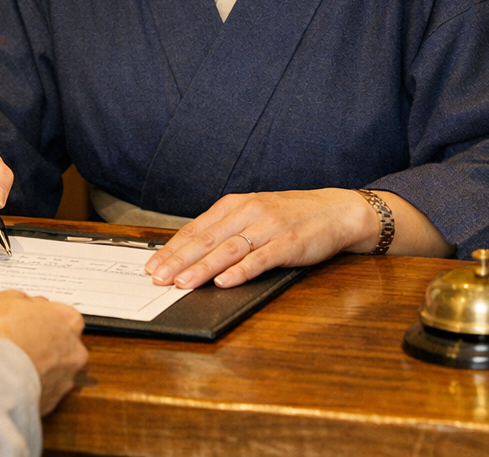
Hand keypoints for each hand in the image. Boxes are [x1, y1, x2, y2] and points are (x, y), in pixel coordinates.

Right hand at [0, 290, 87, 413]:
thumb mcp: (3, 300)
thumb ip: (22, 301)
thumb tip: (25, 305)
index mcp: (67, 319)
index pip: (63, 315)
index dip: (43, 318)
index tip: (28, 321)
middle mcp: (74, 350)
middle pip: (64, 344)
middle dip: (46, 344)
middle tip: (20, 343)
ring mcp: (65, 380)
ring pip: (56, 371)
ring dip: (40, 368)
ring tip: (13, 367)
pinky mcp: (51, 404)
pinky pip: (43, 393)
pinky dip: (31, 389)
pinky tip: (12, 384)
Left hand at [144, 188, 378, 288]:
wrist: (335, 211)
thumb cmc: (291, 216)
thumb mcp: (254, 214)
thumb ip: (227, 230)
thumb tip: (192, 253)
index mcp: (235, 204)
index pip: (196, 229)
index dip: (172, 248)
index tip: (153, 265)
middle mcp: (248, 212)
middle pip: (206, 239)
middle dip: (178, 260)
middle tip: (158, 278)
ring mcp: (267, 227)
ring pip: (227, 250)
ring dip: (202, 268)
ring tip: (182, 283)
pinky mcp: (287, 243)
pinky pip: (259, 259)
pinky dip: (240, 271)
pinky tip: (224, 282)